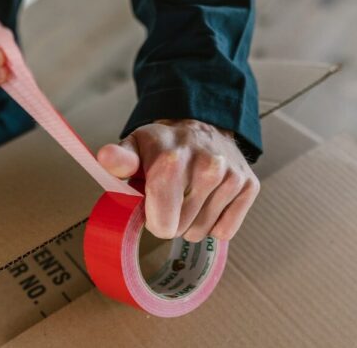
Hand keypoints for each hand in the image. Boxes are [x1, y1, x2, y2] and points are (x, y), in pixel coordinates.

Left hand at [97, 119, 259, 240]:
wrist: (202, 125)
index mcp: (172, 161)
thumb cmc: (162, 144)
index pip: (164, 223)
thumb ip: (119, 159)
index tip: (151, 203)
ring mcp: (231, 177)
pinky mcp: (249, 185)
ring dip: (192, 221)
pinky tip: (208, 199)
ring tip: (189, 194)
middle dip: (171, 219)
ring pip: (202, 232)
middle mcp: (207, 167)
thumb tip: (106, 157)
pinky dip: (214, 222)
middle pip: (181, 230)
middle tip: (171, 195)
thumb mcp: (134, 146)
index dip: (153, 220)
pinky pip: (225, 231)